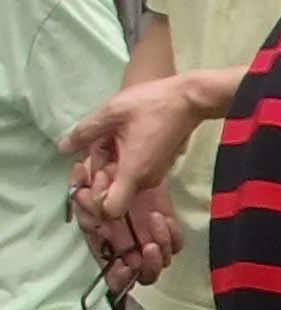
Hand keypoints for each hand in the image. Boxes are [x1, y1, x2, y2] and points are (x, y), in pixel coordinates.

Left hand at [64, 71, 207, 256]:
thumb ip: (84, 132)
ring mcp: (154, 176)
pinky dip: (121, 163)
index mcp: (133, 171)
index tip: (91, 172)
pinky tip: (120, 141)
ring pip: (122, 183)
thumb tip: (63, 147)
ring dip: (109, 166)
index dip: (94, 198)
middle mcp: (145, 181)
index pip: (111, 209)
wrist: (188, 100)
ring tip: (109, 140)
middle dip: (99, 175)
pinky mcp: (158, 169)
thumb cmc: (151, 104)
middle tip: (96, 146)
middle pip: (113, 194)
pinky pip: (132, 175)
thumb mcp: (111, 112)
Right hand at [76, 175, 180, 293]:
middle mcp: (129, 251)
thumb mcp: (84, 190)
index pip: (115, 279)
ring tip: (153, 218)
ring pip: (161, 260)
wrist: (126, 166)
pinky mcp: (166, 232)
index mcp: (106, 248)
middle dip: (148, 266)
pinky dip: (171, 234)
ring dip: (160, 243)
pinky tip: (161, 217)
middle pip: (143, 275)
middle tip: (148, 247)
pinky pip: (175, 244)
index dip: (120, 278)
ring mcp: (149, 242)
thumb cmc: (100, 181)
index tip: (124, 265)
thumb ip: (85, 206)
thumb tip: (91, 217)